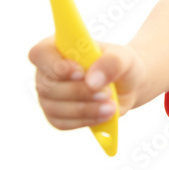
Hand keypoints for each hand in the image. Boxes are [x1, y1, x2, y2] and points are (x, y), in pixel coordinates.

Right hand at [28, 36, 146, 130]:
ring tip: (111, 106)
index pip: (40, 53)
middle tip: (106, 93)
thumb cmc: (120, 64)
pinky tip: (104, 115)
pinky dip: (85, 120)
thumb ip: (111, 63)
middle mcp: (47, 71)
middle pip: (48, 86)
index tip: (80, 73)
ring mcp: (49, 95)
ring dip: (84, 109)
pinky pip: (62, 122)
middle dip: (79, 92)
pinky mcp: (56, 115)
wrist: (127, 84)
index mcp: (59, 47)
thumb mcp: (123, 58)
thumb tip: (91, 81)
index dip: (55, 65)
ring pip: (54, 107)